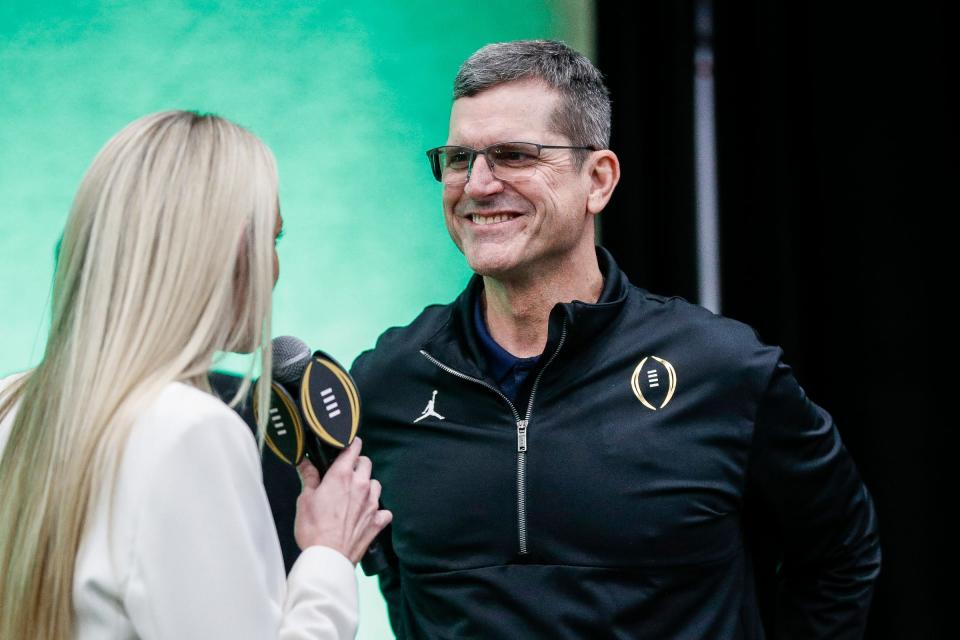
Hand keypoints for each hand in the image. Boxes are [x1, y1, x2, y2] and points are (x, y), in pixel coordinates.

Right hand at [294, 438, 392, 563]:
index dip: (350, 444)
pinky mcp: (378, 520)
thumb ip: (309, 477)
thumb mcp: (304, 499)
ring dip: (367, 485)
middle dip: (358, 464)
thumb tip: (305, 462)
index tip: (346, 446)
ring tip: (355, 495)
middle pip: (366, 463)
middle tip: (345, 474)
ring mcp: (372, 503)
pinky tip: (367, 515)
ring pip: (376, 484)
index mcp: (341, 476)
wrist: (328, 557)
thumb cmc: (313, 529)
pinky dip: (378, 510)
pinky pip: (384, 510)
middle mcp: (361, 485)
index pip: (353, 448)